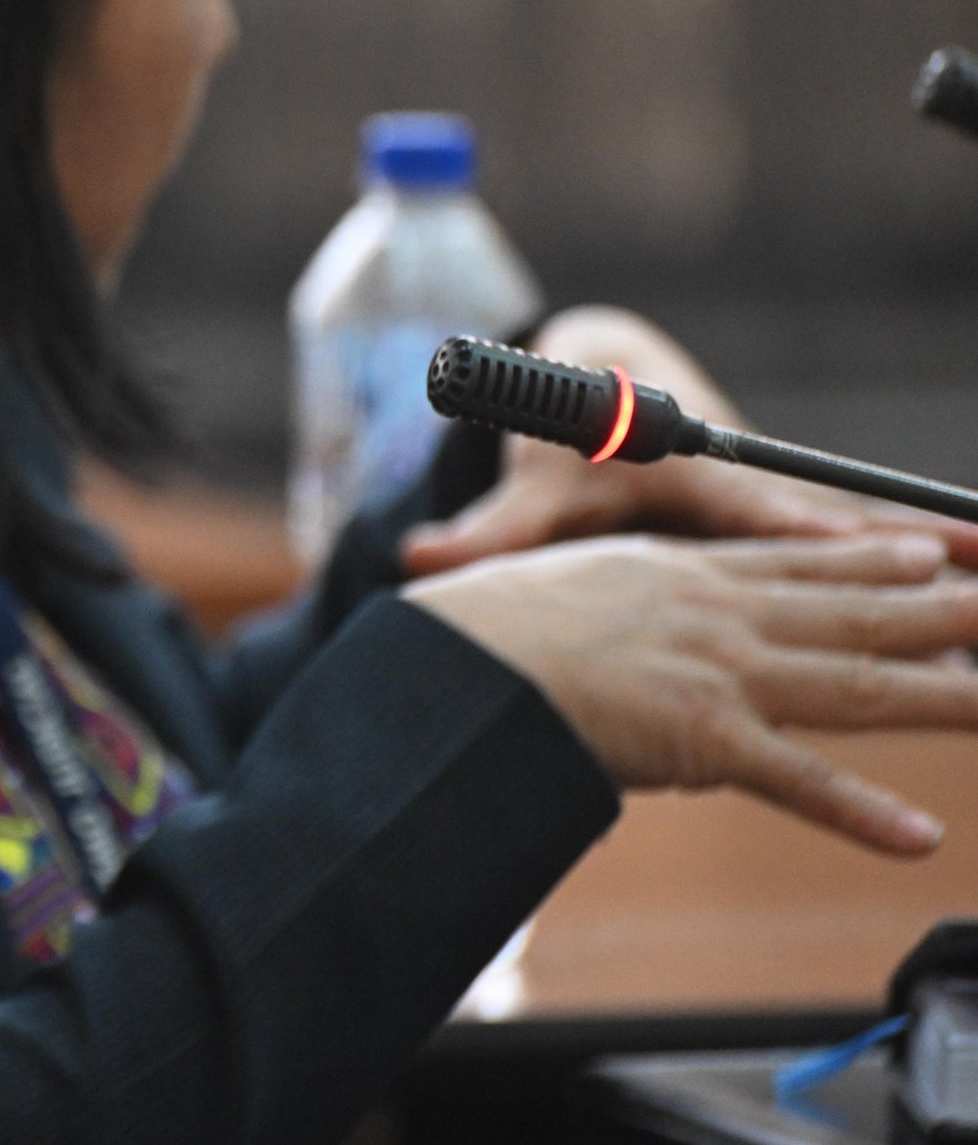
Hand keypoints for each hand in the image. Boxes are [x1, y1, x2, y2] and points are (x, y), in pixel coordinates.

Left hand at [402, 306, 977, 576]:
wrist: (603, 384)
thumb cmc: (569, 438)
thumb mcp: (535, 486)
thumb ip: (487, 533)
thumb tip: (414, 561)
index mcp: (697, 480)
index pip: (768, 515)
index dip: (817, 537)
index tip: (871, 555)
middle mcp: (750, 495)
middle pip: (839, 539)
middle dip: (911, 562)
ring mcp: (773, 514)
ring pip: (861, 552)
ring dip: (930, 570)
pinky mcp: (781, 530)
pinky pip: (853, 559)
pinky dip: (913, 571)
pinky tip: (966, 607)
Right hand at [406, 532, 977, 854]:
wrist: (460, 654)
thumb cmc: (482, 626)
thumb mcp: (550, 589)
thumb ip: (593, 607)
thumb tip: (594, 630)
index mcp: (677, 576)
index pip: (791, 565)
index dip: (866, 561)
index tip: (925, 554)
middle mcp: (715, 615)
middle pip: (848, 613)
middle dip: (938, 613)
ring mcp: (718, 673)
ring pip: (852, 682)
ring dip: (939, 693)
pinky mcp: (703, 736)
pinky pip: (796, 780)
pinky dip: (858, 810)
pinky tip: (916, 835)